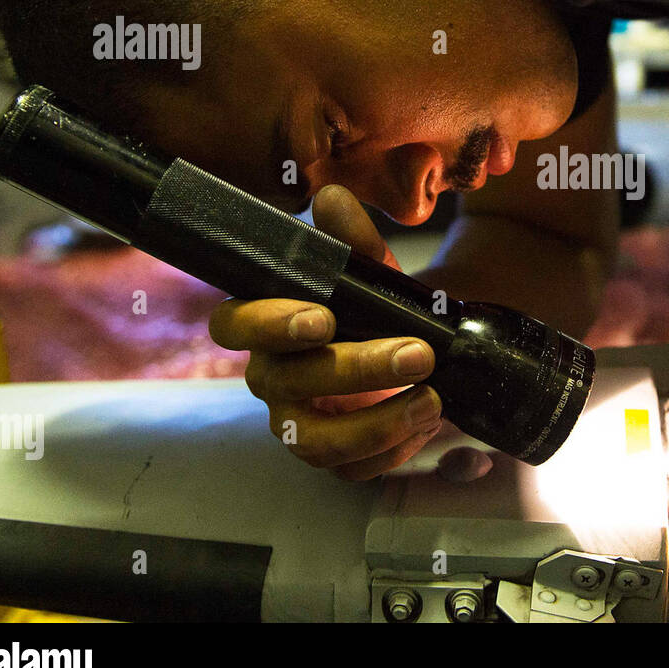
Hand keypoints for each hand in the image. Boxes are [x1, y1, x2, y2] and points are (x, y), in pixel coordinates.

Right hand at [209, 184, 442, 479]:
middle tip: (416, 353)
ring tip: (433, 401)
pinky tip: (428, 424)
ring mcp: (298, 424)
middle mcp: (272, 378)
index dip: (269, 324)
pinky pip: (353, 469)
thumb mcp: (371, 268)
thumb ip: (352, 239)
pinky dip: (393, 452)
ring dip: (378, 424)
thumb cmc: (373, 306)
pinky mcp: (333, 459)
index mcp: (265, 324)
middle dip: (355, 370)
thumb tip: (333, 198)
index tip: (321, 318)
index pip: (235, 326)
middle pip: (288, 383)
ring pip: (317, 442)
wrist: (412, 346)